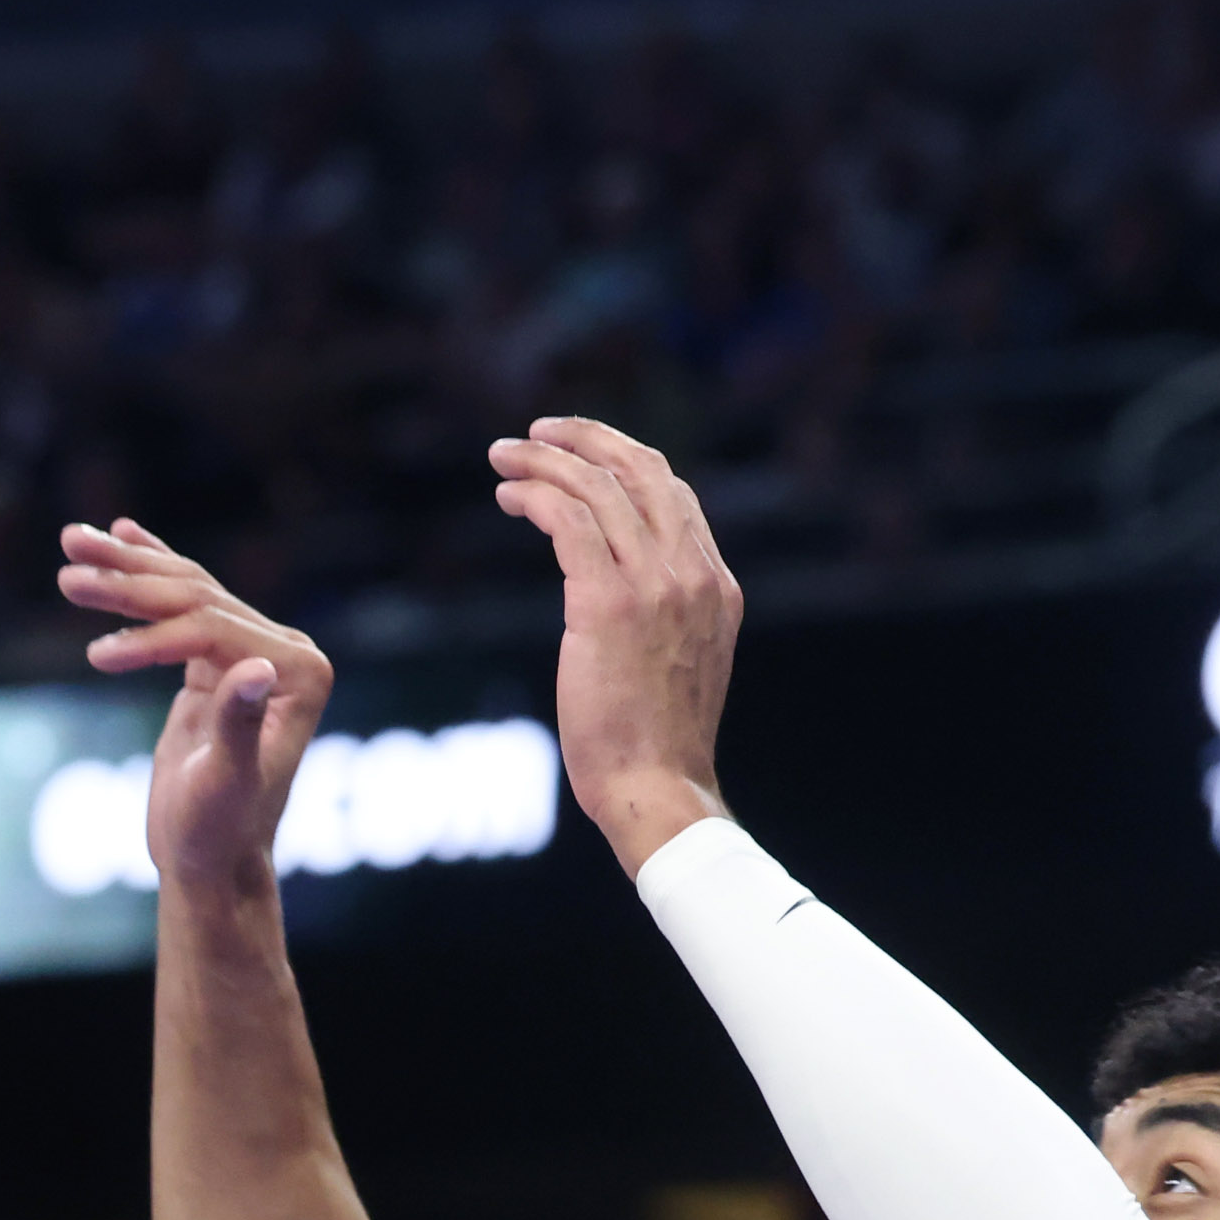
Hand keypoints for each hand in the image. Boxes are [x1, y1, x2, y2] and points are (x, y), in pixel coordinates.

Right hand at [58, 518, 332, 891]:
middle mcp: (287, 651)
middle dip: (128, 582)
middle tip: (67, 572)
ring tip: (71, 539)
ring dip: (126, 565)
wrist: (210, 862)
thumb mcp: (224, 782)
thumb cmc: (217, 832)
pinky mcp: (221, 659)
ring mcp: (255, 649)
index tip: (95, 657)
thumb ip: (239, 723)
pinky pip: (180, 605)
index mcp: (301, 672)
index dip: (151, 636)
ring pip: (183, 590)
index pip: (213, 629)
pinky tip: (121, 535)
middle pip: (196, 597)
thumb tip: (256, 667)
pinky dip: (147, 571)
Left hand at [490, 417, 741, 873]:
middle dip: (585, 438)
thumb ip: (668, 610)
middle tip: (536, 431)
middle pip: (641, 470)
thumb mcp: (683, 658)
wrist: (657, 788)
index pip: (672, 493)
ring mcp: (656, 587)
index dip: (621, 459)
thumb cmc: (657, 738)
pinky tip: (507, 498)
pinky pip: (569, 522)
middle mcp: (694, 575)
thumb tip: (621, 578)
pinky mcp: (607, 604)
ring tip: (502, 457)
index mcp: (717, 585)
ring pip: (597, 488)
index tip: (578, 452)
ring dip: (543, 461)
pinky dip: (534, 496)